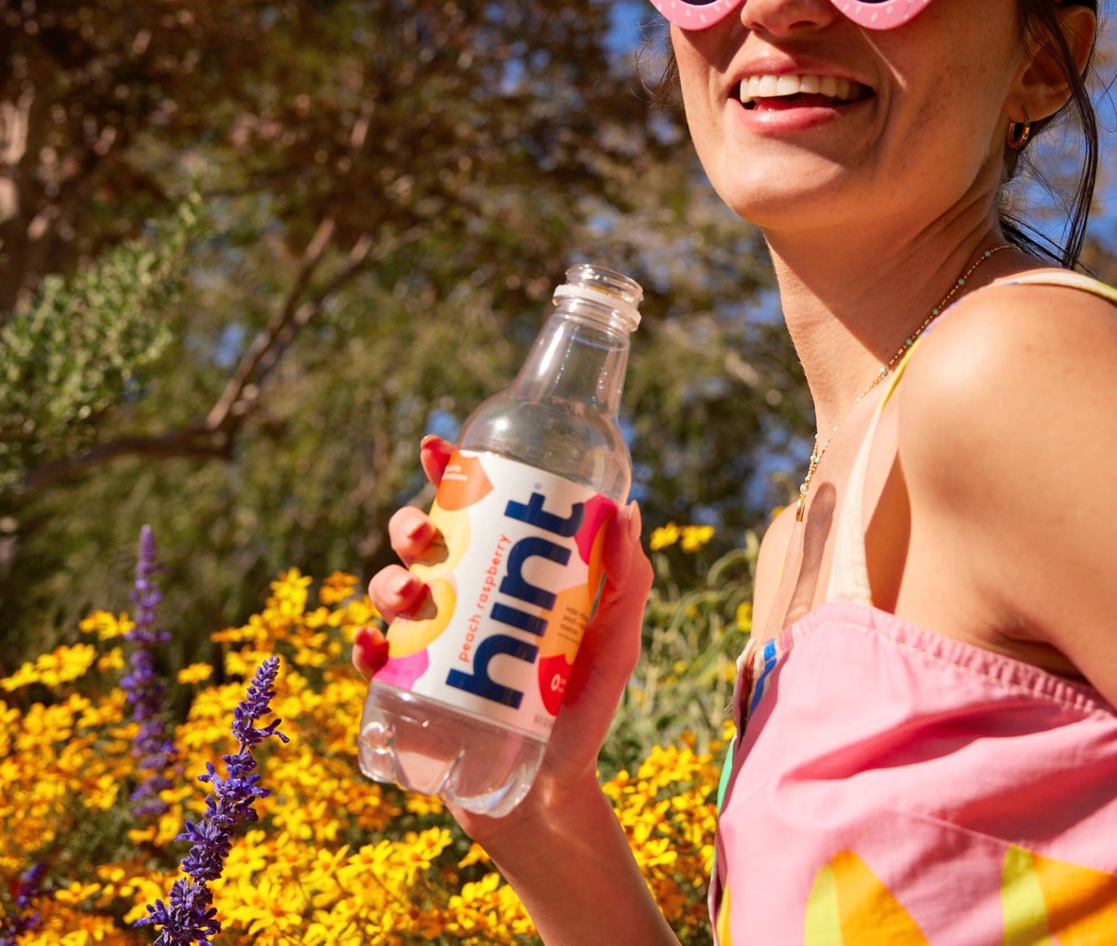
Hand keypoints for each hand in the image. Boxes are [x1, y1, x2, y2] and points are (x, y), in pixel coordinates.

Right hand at [353, 434, 653, 844]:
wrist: (554, 793)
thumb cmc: (586, 708)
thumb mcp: (617, 640)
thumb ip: (629, 579)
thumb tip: (626, 508)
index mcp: (502, 572)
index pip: (471, 510)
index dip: (448, 473)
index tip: (439, 447)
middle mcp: (459, 599)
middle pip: (419, 543)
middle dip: (409, 525)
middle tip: (426, 535)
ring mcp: (429, 645)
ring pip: (389, 594)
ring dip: (387, 582)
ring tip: (413, 596)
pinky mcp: (407, 695)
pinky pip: (371, 665)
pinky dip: (362, 648)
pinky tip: (371, 645)